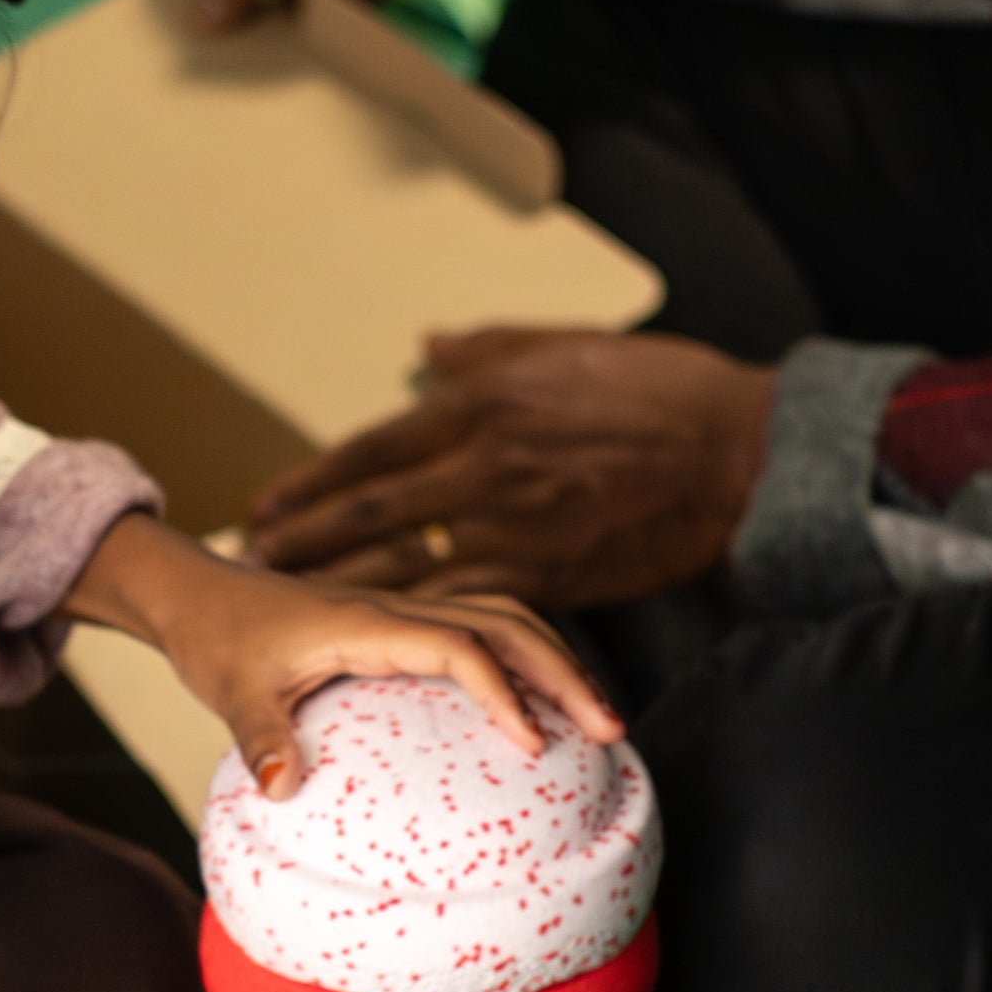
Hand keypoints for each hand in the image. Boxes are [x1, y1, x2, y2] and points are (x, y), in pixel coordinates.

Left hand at [63, 514, 620, 797]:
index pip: (458, 647)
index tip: (534, 747)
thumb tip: (280, 788)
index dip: (502, 692)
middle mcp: (398, 609)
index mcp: (367, 623)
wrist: (199, 594)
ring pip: (506, 618)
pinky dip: (529, 657)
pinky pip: (486, 628)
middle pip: (507, 624)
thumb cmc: (218, 640)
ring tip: (600, 716)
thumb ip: (258, 736)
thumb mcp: (229, 692)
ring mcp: (407, 613)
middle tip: (612, 730)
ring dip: (558, 661)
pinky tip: (548, 702)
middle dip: (565, 673)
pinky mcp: (406, 625)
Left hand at [246, 327, 777, 608]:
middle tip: (251, 568)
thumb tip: (426, 346)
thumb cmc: (662, 390)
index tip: (266, 506)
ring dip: (341, 590)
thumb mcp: (564, 346)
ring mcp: (515, 524)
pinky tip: (380, 644)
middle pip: (369, 511)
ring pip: (404, 567)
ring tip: (293, 611)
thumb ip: (487, 350)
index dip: (312, 483)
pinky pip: (465, 605)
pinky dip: (416, 625)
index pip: (372, 448)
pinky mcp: (550, 573)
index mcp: (484, 405)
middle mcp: (485, 465)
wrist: (741, 451)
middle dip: (303, 541)